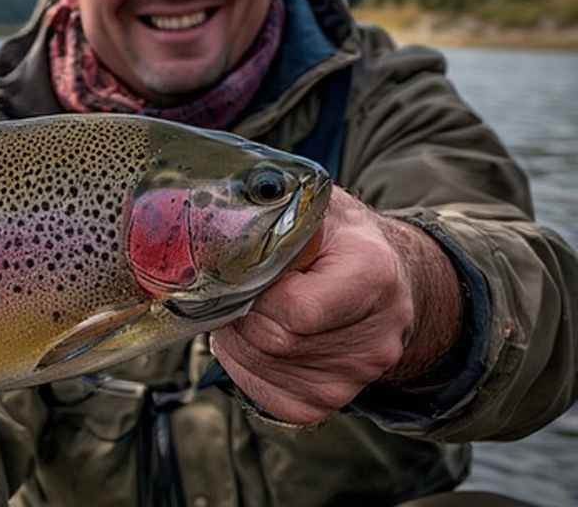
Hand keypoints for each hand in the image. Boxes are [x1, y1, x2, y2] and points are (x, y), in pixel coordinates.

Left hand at [210, 186, 462, 423]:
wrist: (385, 279)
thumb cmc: (340, 238)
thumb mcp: (315, 205)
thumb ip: (274, 209)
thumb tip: (219, 220)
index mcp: (372, 275)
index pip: (295, 309)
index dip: (257, 290)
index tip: (251, 270)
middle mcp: (375, 335)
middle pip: (273, 341)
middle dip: (241, 312)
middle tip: (240, 288)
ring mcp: (356, 375)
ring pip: (261, 366)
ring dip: (238, 337)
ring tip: (252, 307)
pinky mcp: (331, 399)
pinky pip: (265, 392)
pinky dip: (246, 365)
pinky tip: (257, 336)